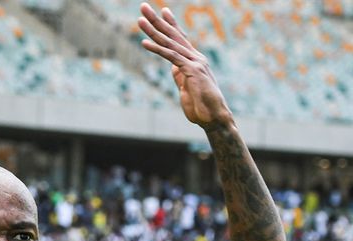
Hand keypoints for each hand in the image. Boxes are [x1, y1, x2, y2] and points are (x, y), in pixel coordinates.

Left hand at [137, 3, 232, 129]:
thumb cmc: (200, 106)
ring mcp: (194, 62)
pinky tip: (144, 43)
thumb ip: (180, 75)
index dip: (170, 24)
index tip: (162, 10)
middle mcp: (195, 57)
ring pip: (170, 43)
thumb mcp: (186, 87)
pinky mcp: (191, 71)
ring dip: (153, 30)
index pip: (180, 38)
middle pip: (172, 35)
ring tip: (139, 20)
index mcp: (194, 60)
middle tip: (143, 6)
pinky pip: (171, 57)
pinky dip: (157, 49)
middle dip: (157, 20)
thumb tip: (173, 68)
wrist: (213, 117)